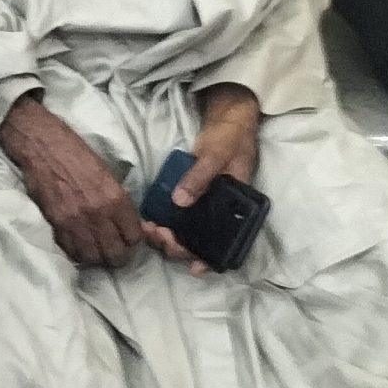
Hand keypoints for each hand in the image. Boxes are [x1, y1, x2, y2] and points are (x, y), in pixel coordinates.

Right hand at [0, 94, 140, 268]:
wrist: (43, 147)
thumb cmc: (78, 155)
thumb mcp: (108, 175)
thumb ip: (119, 203)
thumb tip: (130, 224)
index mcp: (115, 198)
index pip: (134, 237)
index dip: (134, 241)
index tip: (128, 239)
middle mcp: (98, 214)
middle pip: (116, 254)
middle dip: (118, 255)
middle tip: (114, 250)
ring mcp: (75, 222)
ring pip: (93, 258)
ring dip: (97, 257)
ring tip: (97, 250)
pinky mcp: (56, 224)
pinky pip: (71, 251)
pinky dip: (77, 252)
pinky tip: (80, 245)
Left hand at [145, 85, 262, 271]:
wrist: (226, 119)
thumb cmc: (230, 138)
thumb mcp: (217, 154)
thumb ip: (200, 176)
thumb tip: (180, 202)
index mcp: (237, 210)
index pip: (226, 243)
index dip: (210, 259)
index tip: (194, 267)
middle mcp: (221, 213)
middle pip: (200, 242)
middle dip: (178, 246)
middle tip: (158, 234)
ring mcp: (204, 206)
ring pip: (187, 233)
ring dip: (168, 238)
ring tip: (150, 229)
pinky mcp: (190, 196)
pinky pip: (178, 217)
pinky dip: (165, 223)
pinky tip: (150, 222)